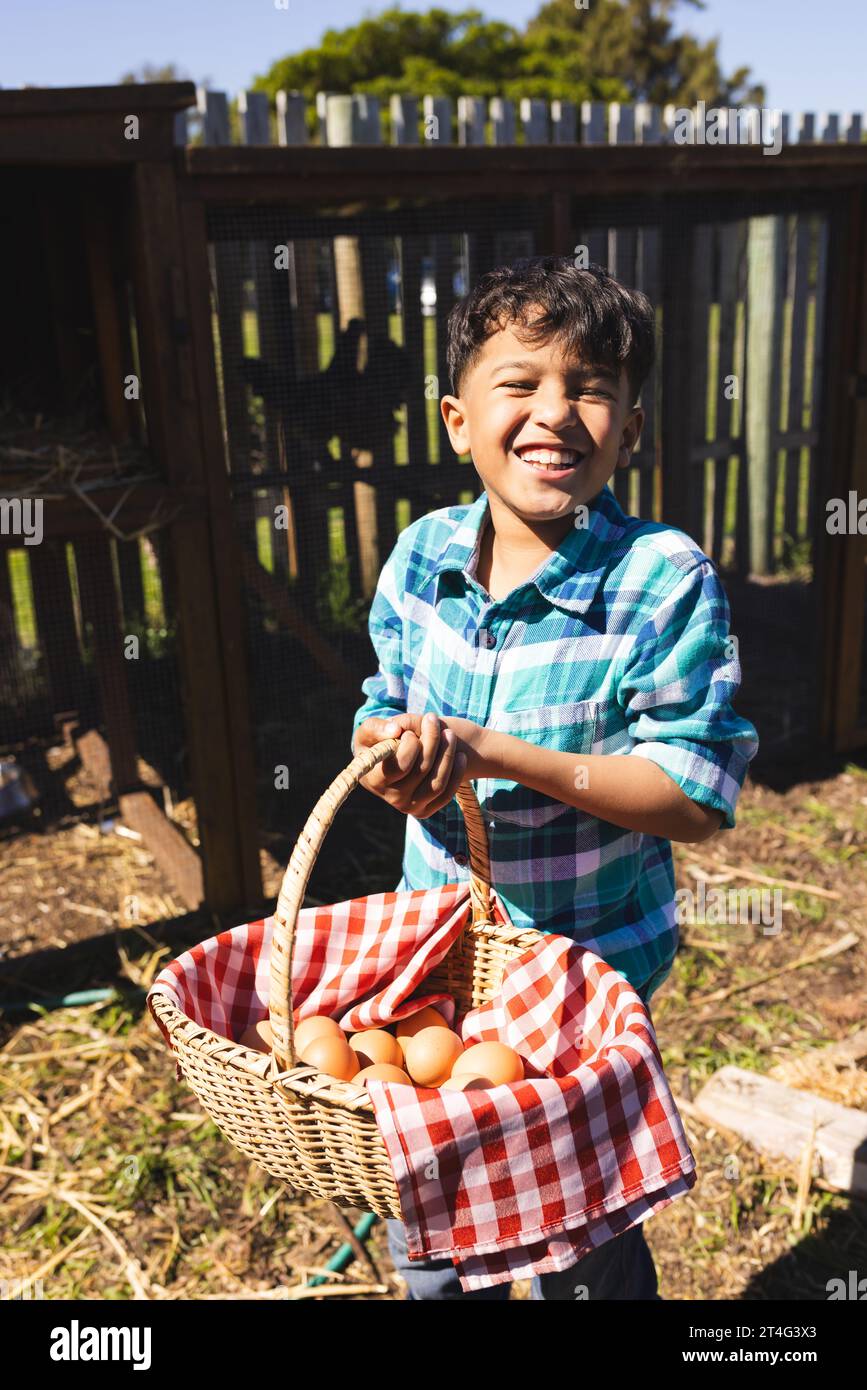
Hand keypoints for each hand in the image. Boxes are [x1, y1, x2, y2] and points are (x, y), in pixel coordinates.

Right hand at [352, 713, 468, 816]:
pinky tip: (460, 755)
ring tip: (449, 734)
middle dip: (432, 741)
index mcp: (374, 779)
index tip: (411, 731)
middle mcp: (391, 798)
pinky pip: (446, 795)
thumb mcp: (370, 730)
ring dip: (447, 755)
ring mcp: (409, 807)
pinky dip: (456, 773)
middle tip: (434, 720)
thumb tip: (396, 731)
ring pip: (437, 784)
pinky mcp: (424, 810)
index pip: (400, 766)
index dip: (410, 745)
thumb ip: (377, 727)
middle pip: (421, 771)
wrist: (390, 761)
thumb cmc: (378, 742)